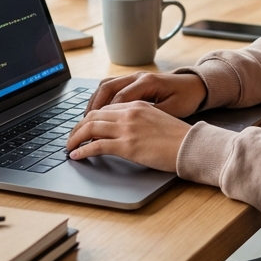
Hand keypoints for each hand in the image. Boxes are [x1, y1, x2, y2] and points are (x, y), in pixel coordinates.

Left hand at [66, 101, 190, 170]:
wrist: (191, 145)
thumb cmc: (178, 136)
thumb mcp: (157, 119)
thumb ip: (139, 119)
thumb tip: (124, 130)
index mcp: (136, 105)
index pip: (105, 108)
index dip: (90, 118)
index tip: (83, 127)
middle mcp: (129, 113)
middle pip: (93, 115)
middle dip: (78, 127)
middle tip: (71, 138)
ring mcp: (127, 128)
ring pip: (90, 128)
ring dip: (75, 138)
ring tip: (69, 147)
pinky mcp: (127, 146)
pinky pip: (97, 146)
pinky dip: (83, 150)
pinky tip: (77, 155)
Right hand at [84, 71, 205, 117]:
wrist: (196, 85)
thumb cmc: (186, 98)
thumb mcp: (171, 111)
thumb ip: (149, 117)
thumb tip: (129, 129)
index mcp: (146, 82)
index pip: (117, 99)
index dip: (104, 116)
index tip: (93, 132)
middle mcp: (137, 76)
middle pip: (106, 89)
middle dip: (92, 108)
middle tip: (82, 127)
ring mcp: (135, 76)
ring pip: (106, 86)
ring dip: (94, 102)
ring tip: (85, 121)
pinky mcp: (134, 80)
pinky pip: (111, 86)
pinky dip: (101, 99)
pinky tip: (97, 112)